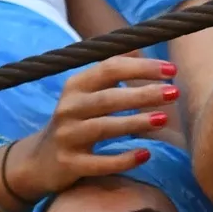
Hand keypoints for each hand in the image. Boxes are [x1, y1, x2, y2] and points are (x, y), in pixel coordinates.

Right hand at [6, 57, 171, 201]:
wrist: (38, 162)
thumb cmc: (75, 122)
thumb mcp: (85, 94)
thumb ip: (109, 74)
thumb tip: (137, 47)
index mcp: (75, 86)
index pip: (109, 69)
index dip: (141, 67)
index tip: (171, 69)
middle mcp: (69, 108)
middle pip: (108, 98)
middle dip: (142, 93)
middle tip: (174, 92)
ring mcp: (67, 137)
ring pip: (104, 128)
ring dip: (135, 122)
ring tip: (163, 119)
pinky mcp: (69, 164)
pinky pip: (99, 163)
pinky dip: (122, 159)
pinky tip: (145, 154)